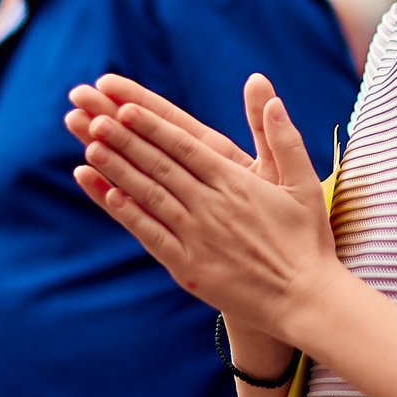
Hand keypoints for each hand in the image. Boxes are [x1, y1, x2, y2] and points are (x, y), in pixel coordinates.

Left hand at [66, 72, 340, 341]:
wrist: (304, 300)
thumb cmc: (306, 239)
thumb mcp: (304, 183)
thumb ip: (283, 139)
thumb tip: (271, 96)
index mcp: (236, 182)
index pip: (185, 146)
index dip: (153, 126)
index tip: (124, 106)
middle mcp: (212, 206)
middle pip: (160, 166)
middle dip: (125, 139)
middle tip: (94, 117)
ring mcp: (197, 237)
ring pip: (150, 196)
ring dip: (118, 171)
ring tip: (90, 146)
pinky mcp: (188, 267)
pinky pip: (151, 235)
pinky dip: (127, 213)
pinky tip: (106, 194)